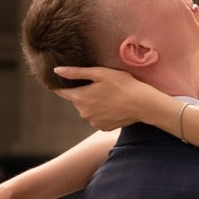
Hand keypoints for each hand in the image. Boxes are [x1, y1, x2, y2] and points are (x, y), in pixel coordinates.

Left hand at [51, 65, 168, 131]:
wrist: (142, 103)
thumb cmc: (122, 84)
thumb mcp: (99, 73)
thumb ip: (76, 72)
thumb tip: (56, 71)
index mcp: (80, 98)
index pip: (61, 92)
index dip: (61, 85)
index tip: (65, 80)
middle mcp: (83, 113)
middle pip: (76, 100)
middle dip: (83, 92)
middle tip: (99, 85)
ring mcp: (93, 122)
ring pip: (87, 109)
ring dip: (93, 102)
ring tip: (108, 95)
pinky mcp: (102, 127)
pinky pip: (96, 117)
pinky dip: (101, 112)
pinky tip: (112, 105)